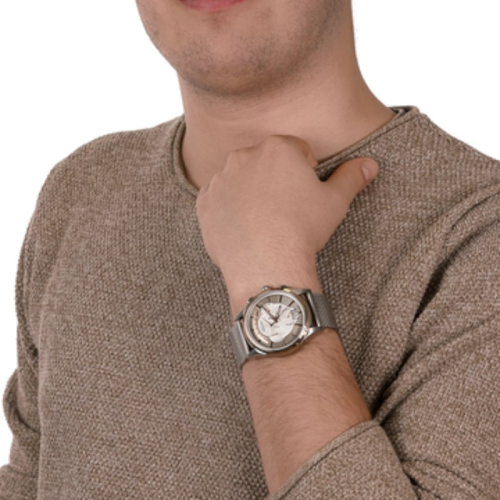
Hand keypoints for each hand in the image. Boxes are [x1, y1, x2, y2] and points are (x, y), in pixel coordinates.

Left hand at [195, 134, 378, 309]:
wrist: (266, 264)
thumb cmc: (302, 230)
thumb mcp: (335, 202)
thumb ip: (352, 177)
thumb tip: (369, 164)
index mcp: (278, 148)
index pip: (296, 150)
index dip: (305, 170)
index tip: (305, 193)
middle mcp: (244, 157)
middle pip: (265, 161)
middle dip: (275, 178)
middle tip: (285, 208)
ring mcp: (220, 179)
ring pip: (240, 179)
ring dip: (250, 191)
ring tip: (264, 220)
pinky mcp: (205, 203)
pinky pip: (219, 199)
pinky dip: (229, 208)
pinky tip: (244, 227)